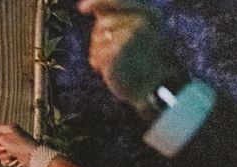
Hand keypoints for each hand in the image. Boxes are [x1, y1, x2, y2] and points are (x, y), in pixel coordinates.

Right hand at [0, 124, 37, 166]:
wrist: (32, 155)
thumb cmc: (20, 144)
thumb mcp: (5, 139)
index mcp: (9, 129)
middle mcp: (10, 136)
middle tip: (4, 148)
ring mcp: (12, 145)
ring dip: (3, 155)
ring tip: (10, 154)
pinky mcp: (13, 154)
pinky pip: (4, 158)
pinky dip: (6, 160)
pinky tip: (11, 160)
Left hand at [78, 0, 189, 115]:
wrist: (155, 88)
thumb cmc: (144, 63)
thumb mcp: (138, 33)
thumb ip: (119, 18)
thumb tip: (88, 5)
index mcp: (149, 13)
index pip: (116, 0)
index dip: (97, 2)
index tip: (81, 9)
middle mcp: (142, 19)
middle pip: (102, 23)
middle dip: (100, 39)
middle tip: (117, 54)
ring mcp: (131, 33)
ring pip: (97, 38)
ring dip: (99, 53)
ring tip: (117, 62)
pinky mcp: (119, 48)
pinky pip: (95, 54)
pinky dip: (98, 64)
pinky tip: (111, 70)